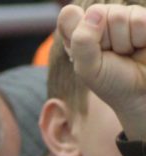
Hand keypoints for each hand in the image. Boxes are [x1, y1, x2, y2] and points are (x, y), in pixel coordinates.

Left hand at [59, 3, 145, 139]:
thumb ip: (82, 41)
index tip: (90, 53)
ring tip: (128, 51)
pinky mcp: (144, 18)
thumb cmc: (112, 82)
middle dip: (106, 40)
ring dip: (125, 41)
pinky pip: (140, 19)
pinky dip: (141, 36)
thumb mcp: (88, 68)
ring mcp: (123, 16)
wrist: (142, 92)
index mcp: (78, 32)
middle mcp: (99, 20)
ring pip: (120, 14)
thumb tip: (95, 12)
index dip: (81, 34)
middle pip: (98, 12)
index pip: (69, 15)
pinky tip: (141, 45)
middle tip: (114, 55)